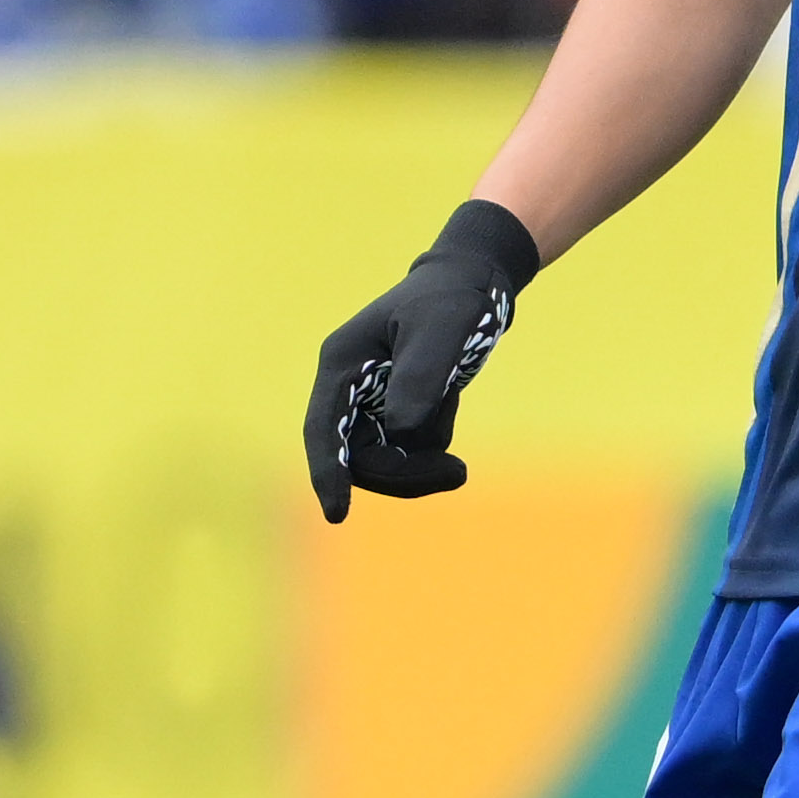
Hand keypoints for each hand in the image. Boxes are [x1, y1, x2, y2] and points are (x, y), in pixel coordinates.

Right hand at [304, 199, 538, 522]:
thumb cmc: (454, 297)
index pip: (324, 429)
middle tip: (459, 472)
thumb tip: (401, 433)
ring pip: (381, 461)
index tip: (337, 515)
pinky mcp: (393, 411)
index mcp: (343, 362)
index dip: (327, 472)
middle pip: (357, 457)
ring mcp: (370, 402)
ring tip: (460, 464)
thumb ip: (420, 377)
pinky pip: (406, 452)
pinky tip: (450, 412)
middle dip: (402, 474)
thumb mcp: (444, 330)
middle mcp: (348, 386)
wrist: (475, 282)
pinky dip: (431, 450)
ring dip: (419, 467)